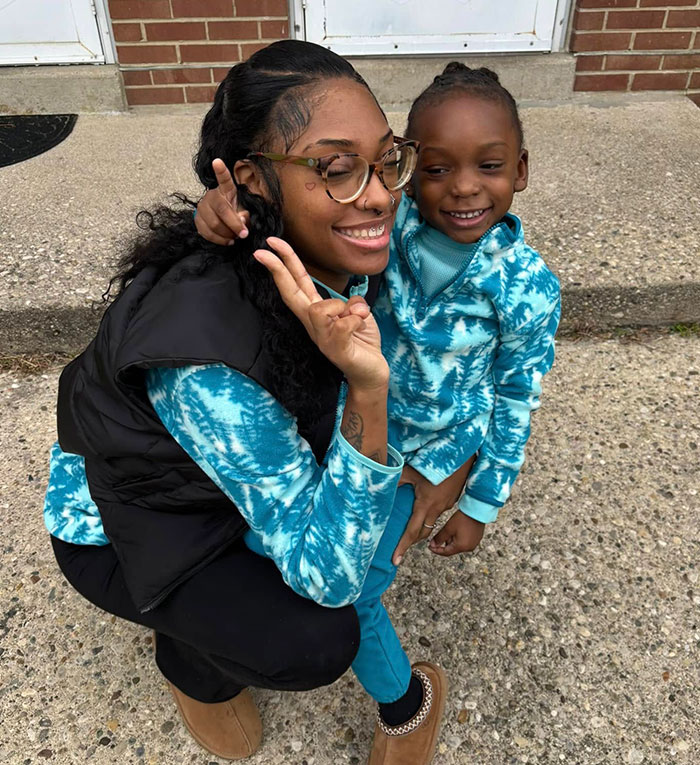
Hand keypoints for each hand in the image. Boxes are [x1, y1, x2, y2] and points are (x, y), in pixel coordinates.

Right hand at [194, 159, 249, 244]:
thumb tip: (241, 223)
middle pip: (221, 210)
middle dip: (234, 225)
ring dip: (227, 234)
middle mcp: (211, 196)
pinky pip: (207, 233)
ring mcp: (202, 207)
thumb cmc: (234, 211)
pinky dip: (219, 240)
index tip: (217, 161)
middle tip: (244, 234)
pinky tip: (227, 240)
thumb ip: (244, 215)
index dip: (220, 171)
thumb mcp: (243, 210)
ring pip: (214, 224)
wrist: (220, 218)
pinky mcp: (197, 219)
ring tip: (235, 237)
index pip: (224, 179)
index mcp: (226, 190)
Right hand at [254, 237, 388, 389]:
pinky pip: (344, 324)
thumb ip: (351, 303)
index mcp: (315, 311)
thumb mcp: (357, 313)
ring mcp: (321, 337)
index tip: (269, 244)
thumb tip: (353, 303)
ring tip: (354, 316)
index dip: (284, 263)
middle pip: (291, 292)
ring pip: (319, 309)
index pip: (296, 283)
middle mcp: (312, 324)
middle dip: (278, 268)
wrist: (370, 372)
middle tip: (263, 248)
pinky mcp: (335, 349)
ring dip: (340, 307)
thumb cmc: (360, 340)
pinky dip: (358, 320)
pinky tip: (360, 328)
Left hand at [392, 457, 473, 564]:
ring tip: (409, 534)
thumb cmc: (435, 464)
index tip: (395, 560)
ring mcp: (445, 506)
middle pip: (422, 534)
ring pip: (431, 524)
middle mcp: (436, 510)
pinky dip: (428, 518)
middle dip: (411, 543)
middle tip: (399, 551)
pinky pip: (437, 514)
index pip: (411, 531)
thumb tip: (381, 485)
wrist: (463, 461)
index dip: (402, 547)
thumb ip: (397, 480)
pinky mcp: (450, 501)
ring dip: (420, 531)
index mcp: (425, 505)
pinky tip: (423, 511)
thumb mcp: (412, 471)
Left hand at [428, 510, 483, 556]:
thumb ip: (439, 538)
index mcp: (461, 547)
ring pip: (458, 544)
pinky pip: (465, 541)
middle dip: (445, 542)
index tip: (430, 546)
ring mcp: (474, 543)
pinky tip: (457, 528)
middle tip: (442, 533)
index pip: (446, 552)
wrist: (477, 510)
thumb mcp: (448, 528)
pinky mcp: (476, 538)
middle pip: (452, 548)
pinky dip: (459, 537)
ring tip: (451, 528)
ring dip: (452, 539)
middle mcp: (469, 548)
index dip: (436, 550)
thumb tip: (433, 545)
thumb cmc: (463, 519)